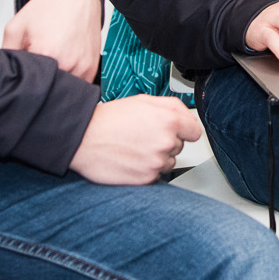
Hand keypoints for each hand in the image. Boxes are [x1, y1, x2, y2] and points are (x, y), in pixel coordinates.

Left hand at [3, 0, 103, 81]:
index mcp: (47, 52)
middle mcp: (68, 62)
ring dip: (54, 83)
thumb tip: (3, 73)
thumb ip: (7, 52)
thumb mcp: (17, 26)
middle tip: (36, 66)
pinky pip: (78, 85)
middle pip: (46, 88)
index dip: (23, 80)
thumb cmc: (50, 8)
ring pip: (62, 89)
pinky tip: (63, 63)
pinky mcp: (92, 68)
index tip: (24, 72)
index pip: (29, 84)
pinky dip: (68, 79)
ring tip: (51, 63)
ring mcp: (83, 67)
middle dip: (38, 82)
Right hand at [68, 95, 203, 184]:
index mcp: (170, 120)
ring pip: (168, 162)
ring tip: (134, 147)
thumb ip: (172, 107)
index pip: (195, 132)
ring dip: (156, 157)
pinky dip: (145, 170)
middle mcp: (166, 142)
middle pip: (179, 147)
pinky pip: (155, 175)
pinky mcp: (146, 179)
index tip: (176, 131)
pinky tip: (131, 159)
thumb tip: (187, 117)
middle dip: (165, 142)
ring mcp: (157, 162)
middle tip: (143, 136)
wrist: (83, 137)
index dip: (184, 131)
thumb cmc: (110, 118)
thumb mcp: (144, 100)